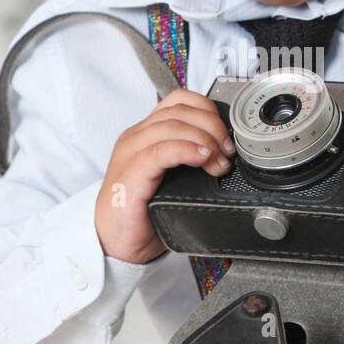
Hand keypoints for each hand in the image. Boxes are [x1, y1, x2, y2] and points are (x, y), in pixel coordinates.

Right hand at [96, 90, 235, 263]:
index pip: (179, 100)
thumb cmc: (144, 212)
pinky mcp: (131, 176)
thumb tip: (226, 152)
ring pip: (171, 126)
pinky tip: (202, 159)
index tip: (225, 134)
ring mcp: (131, 154)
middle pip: (179, 110)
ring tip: (219, 162)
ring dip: (204, 139)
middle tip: (227, 151)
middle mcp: (136, 137)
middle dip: (212, 126)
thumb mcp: (173, 177)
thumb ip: (190, 158)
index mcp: (146, 133)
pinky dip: (186, 150)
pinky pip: (159, 151)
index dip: (207, 109)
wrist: (116, 243)